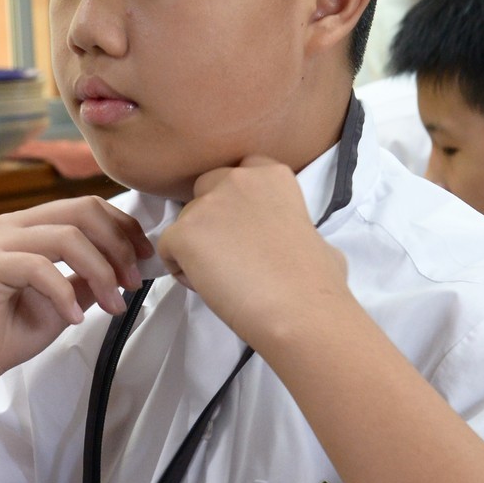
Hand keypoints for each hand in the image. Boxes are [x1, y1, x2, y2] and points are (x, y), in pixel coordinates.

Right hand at [0, 196, 153, 397]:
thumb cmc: (7, 332)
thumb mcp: (65, 302)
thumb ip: (90, 280)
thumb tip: (129, 267)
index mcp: (33, 226)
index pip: (88, 207)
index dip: (124, 228)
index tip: (145, 259)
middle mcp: (14, 226)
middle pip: (83, 212)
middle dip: (118, 247)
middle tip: (132, 283)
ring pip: (66, 236)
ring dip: (100, 271)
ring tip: (113, 305)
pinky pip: (38, 268)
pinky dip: (65, 294)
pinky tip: (74, 318)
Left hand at [155, 156, 350, 351]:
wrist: (299, 310)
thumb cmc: (316, 283)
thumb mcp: (315, 236)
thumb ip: (291, 225)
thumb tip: (290, 241)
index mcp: (271, 174)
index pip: (238, 173)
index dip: (236, 202)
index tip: (246, 229)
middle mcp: (237, 179)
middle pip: (205, 191)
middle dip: (211, 218)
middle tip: (230, 255)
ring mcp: (207, 204)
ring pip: (184, 223)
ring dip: (196, 249)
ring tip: (224, 280)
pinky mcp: (183, 233)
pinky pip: (167, 250)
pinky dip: (181, 271)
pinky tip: (210, 287)